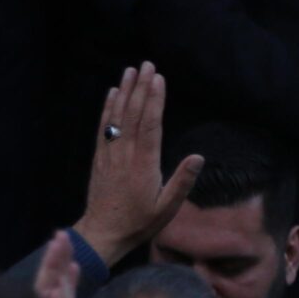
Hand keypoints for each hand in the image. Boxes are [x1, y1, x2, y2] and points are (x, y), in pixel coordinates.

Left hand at [73, 63, 203, 265]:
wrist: (102, 234)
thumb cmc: (139, 222)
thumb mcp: (167, 208)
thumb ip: (182, 182)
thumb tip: (198, 157)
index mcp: (144, 164)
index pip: (150, 125)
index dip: (155, 100)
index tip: (159, 79)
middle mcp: (125, 154)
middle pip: (134, 114)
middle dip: (141, 87)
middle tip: (147, 64)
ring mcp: (110, 155)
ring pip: (117, 117)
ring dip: (124, 92)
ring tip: (130, 70)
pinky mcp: (100, 158)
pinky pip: (104, 128)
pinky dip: (107, 109)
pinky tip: (112, 93)